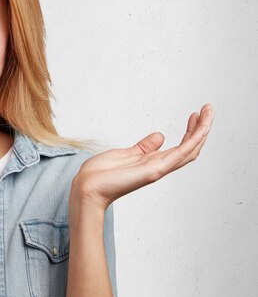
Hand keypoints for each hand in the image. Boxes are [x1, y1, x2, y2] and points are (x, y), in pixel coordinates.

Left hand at [71, 103, 213, 210]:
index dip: (190, 132)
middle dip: (201, 129)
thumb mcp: (125, 154)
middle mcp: (159, 166)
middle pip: (190, 148)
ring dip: (202, 131)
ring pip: (190, 150)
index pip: (180, 147)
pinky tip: (201, 127)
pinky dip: (193, 140)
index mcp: (152, 161)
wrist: (87, 187)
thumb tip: (160, 136)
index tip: (194, 115)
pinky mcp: (154, 170)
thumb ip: (144, 146)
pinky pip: (180, 154)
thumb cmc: (101, 174)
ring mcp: (158, 169)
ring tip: (209, 112)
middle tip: (208, 109)